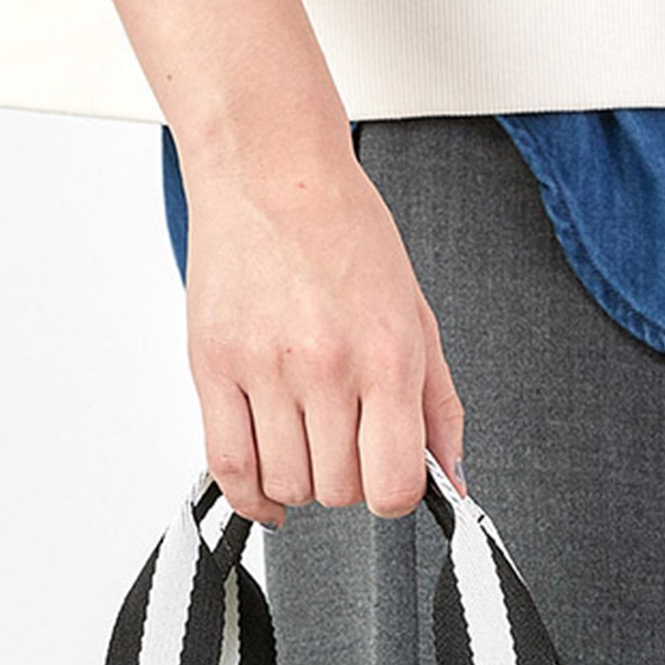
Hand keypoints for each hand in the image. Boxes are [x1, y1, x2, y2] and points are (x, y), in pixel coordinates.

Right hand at [181, 141, 466, 527]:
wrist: (270, 169)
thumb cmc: (345, 233)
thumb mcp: (416, 314)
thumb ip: (438, 405)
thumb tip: (451, 479)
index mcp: (386, 355)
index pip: (393, 483)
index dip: (394, 496)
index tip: (387, 478)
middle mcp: (326, 366)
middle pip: (339, 491)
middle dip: (347, 482)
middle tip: (343, 444)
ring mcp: (264, 368)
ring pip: (286, 484)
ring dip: (300, 483)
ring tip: (304, 443)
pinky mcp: (212, 366)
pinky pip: (227, 466)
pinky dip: (249, 495)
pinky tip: (265, 488)